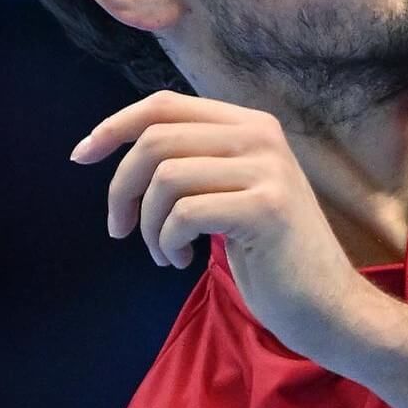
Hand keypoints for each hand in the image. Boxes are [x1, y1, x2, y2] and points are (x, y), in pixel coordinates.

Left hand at [69, 90, 374, 365]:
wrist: (326, 303)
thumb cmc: (272, 253)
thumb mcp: (233, 191)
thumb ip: (197, 160)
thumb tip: (124, 143)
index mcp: (251, 124)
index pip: (164, 105)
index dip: (114, 126)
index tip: (81, 156)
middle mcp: (261, 136)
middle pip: (156, 140)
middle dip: (122, 188)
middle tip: (122, 229)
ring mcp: (268, 169)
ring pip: (165, 178)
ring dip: (148, 225)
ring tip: (162, 252)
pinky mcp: (266, 207)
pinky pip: (184, 214)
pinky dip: (167, 242)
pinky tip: (181, 262)